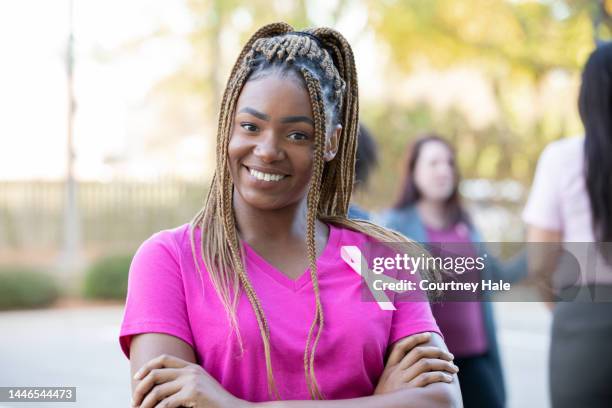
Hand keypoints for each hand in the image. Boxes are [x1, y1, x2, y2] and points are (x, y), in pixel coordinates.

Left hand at [131, 354, 246, 407]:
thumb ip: (182, 383)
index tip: (136, 377)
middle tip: (134, 402)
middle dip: (140, 388)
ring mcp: (191, 381)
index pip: (163, 358)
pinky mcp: (192, 393)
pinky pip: (166, 403)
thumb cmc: (213, 403)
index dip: (147, 366)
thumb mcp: (198, 387)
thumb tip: (158, 388)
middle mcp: (190, 371)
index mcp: (191, 366)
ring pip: (157, 391)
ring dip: (145, 404)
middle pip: (155, 373)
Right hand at [374, 332, 458, 393]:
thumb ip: (397, 373)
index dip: (415, 338)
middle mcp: (395, 372)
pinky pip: (427, 378)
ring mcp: (402, 381)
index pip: (401, 347)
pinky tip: (448, 378)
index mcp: (389, 368)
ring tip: (453, 368)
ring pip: (425, 364)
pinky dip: (440, 376)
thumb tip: (416, 364)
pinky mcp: (409, 392)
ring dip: (443, 364)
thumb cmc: (387, 399)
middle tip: (450, 356)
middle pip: (418, 353)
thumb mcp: (386, 383)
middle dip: (437, 352)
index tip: (428, 335)